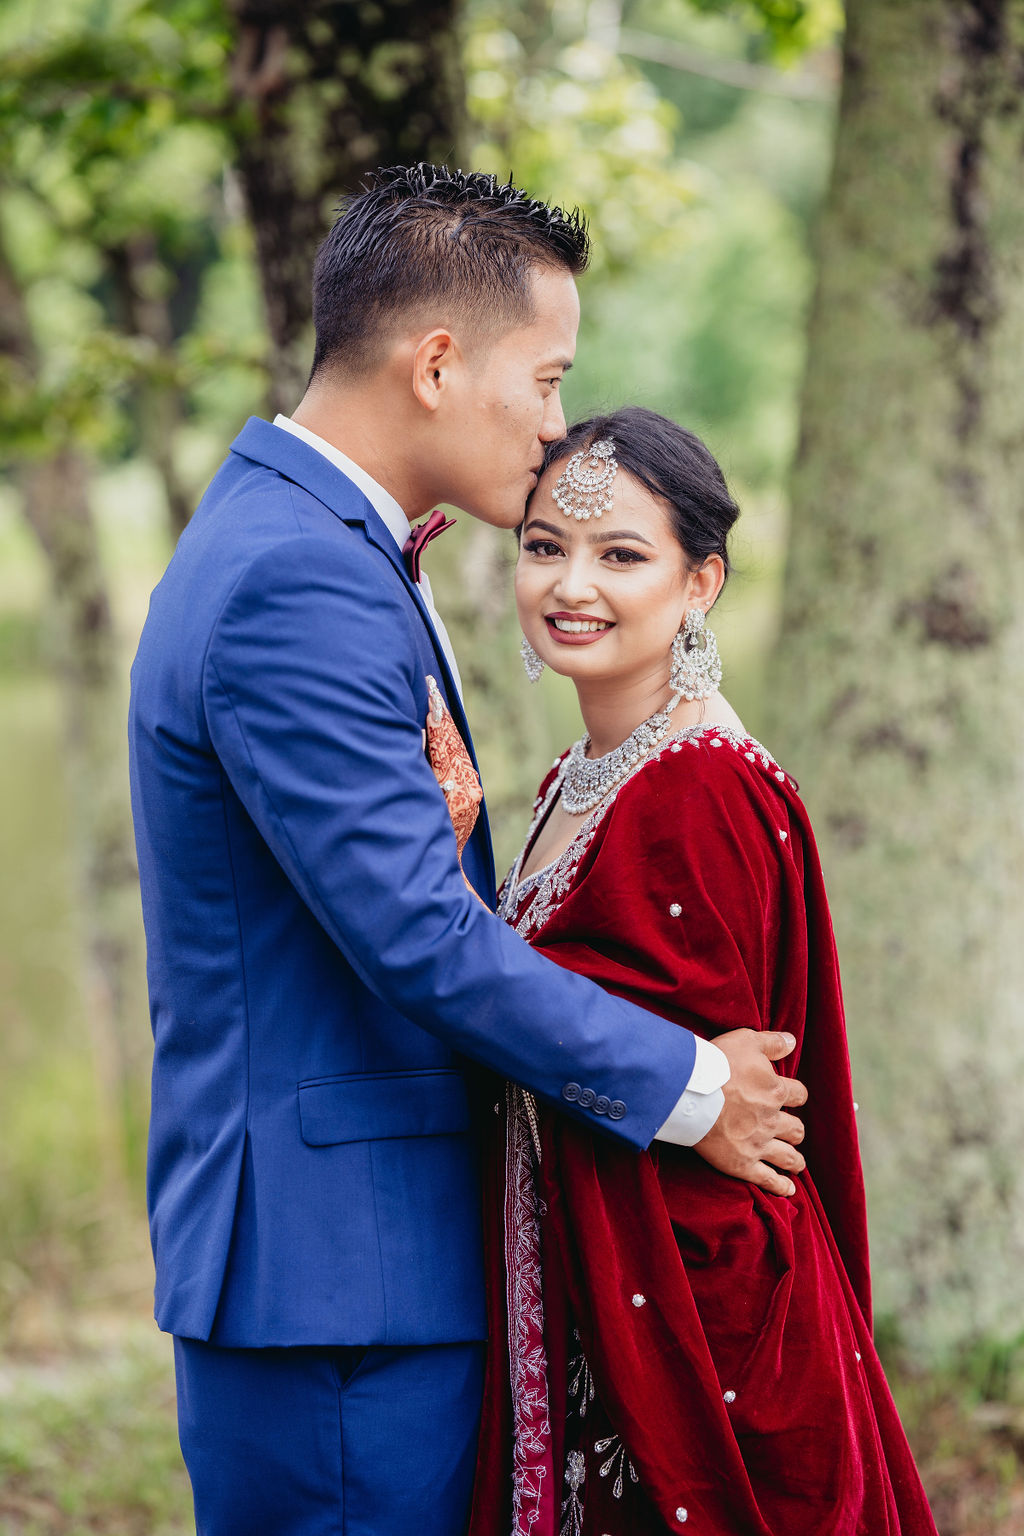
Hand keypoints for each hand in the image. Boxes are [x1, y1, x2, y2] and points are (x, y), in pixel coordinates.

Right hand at [694, 1029, 806, 1196]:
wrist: (690, 1090)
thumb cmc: (717, 1062)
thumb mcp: (746, 1040)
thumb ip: (772, 1042)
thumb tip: (792, 1041)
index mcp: (776, 1091)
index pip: (798, 1094)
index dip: (795, 1094)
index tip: (789, 1096)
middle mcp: (772, 1119)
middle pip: (796, 1128)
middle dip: (795, 1130)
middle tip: (791, 1131)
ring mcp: (759, 1144)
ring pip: (787, 1156)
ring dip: (794, 1160)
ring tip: (796, 1163)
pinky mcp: (743, 1163)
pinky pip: (767, 1179)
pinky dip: (780, 1186)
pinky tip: (788, 1190)